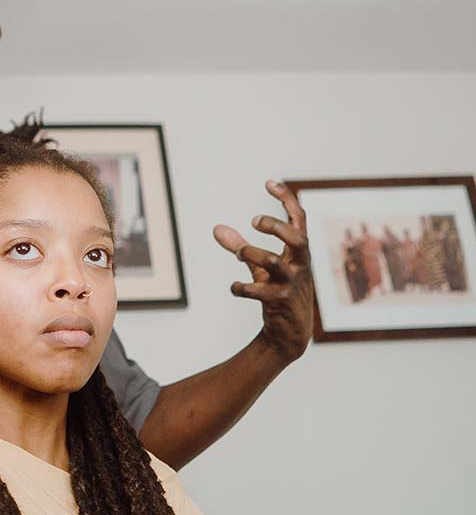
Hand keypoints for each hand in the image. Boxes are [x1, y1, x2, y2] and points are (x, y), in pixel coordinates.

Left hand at [213, 180, 315, 362]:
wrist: (289, 333)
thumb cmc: (277, 292)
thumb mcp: (260, 268)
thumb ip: (240, 246)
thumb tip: (216, 229)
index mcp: (298, 252)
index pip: (299, 219)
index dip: (286, 199)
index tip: (269, 183)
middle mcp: (299, 265)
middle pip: (297, 237)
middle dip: (274, 226)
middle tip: (252, 222)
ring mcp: (291, 284)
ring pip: (273, 262)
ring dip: (250, 253)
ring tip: (239, 254)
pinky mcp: (280, 302)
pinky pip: (259, 291)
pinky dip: (241, 287)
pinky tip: (234, 288)